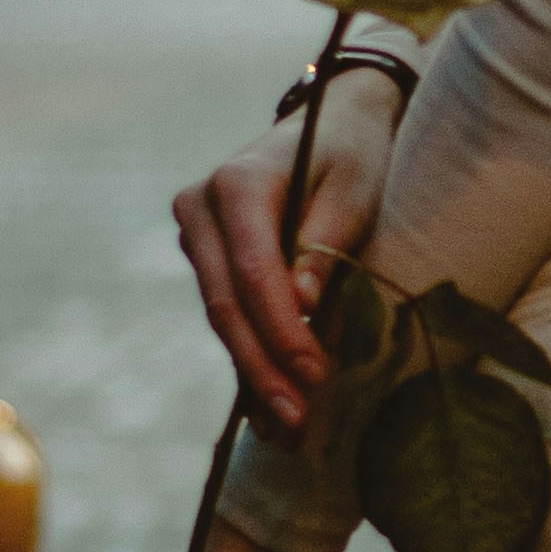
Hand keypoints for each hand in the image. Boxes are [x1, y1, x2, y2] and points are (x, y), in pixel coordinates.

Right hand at [175, 74, 399, 434]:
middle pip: (227, 302)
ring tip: (287, 430)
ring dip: (255, 374)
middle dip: (263, 366)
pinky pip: (227, 315)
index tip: (314, 374)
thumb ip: (325, 242)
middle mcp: (201, 208)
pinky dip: (249, 359)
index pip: (253, 271)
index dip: (281, 329)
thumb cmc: (350, 152)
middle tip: (296, 420)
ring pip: (222, 316)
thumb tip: (303, 306)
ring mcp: (196, 234)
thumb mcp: (354, 188)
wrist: (328, 121)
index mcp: (237, 183)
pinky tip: (267, 411)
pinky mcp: (206, 258)